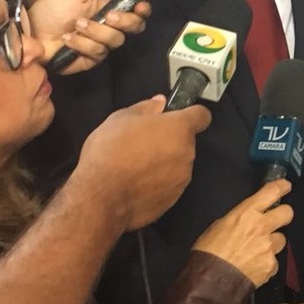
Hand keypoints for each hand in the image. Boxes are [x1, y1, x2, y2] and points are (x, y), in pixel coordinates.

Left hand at [28, 0, 150, 73]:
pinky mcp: (88, 61)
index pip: (135, 12)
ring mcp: (100, 45)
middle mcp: (109, 28)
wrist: (29, 28)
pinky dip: (82, 44)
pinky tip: (67, 39)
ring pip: (114, 41)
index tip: (140, 6)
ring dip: (96, 31)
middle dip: (124, 21)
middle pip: (133, 28)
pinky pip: (96, 53)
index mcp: (109, 9)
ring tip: (76, 24)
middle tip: (108, 15)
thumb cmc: (52, 7)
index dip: (142, 10)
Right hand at [73, 95, 210, 231]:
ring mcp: (183, 179)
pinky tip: (136, 185)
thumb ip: (145, 108)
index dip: (191, 114)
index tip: (175, 118)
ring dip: (165, 163)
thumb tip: (161, 103)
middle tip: (143, 143)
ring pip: (178, 164)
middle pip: (186, 142)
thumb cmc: (110, 151)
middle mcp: (188, 153)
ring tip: (136, 167)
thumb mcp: (120, 119)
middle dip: (170, 140)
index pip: (202, 115)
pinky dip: (158, 183)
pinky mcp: (173, 200)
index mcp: (179, 129)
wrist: (101, 198)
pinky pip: (169, 185)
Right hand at [192, 180, 293, 287]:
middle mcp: (262, 227)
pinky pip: (274, 261)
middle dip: (284, 215)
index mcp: (247, 213)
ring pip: (281, 239)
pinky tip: (254, 267)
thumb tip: (247, 219)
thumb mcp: (220, 225)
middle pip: (287, 213)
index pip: (271, 192)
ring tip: (257, 252)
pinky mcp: (271, 265)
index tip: (285, 187)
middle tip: (276, 220)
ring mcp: (269, 247)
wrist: (211, 281)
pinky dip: (266, 263)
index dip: (281, 187)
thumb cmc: (208, 251)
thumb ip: (240, 219)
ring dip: (272, 243)